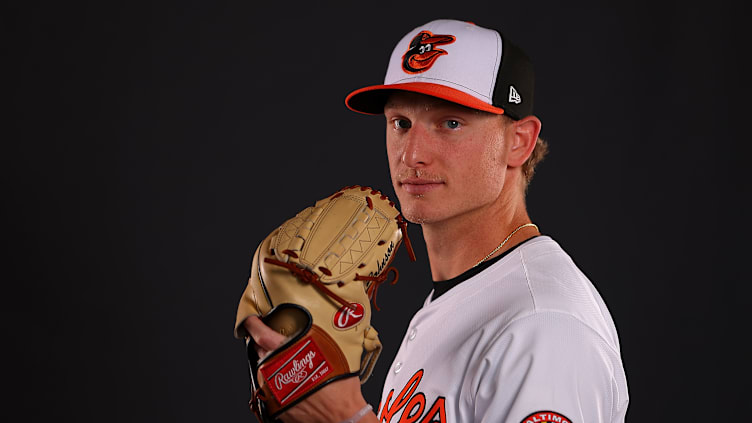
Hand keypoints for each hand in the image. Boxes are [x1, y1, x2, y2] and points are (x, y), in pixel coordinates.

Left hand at [243, 316, 377, 422]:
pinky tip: (288, 380)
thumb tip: (307, 330)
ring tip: (283, 360)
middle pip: (259, 352)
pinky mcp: (274, 406)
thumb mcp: (329, 351)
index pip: (261, 335)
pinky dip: (275, 381)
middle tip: (269, 338)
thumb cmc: (340, 386)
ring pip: (263, 370)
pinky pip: (269, 388)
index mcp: (287, 354)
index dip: (254, 325)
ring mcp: (272, 390)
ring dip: (268, 362)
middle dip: (261, 343)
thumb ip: (312, 338)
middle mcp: (274, 372)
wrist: (341, 417)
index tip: (252, 321)